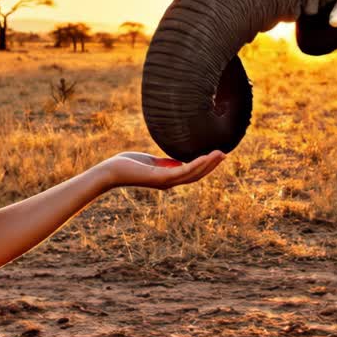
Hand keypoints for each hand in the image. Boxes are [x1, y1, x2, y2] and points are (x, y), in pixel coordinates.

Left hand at [99, 150, 225, 190]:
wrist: (111, 171)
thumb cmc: (127, 164)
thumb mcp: (150, 161)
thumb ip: (164, 162)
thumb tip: (177, 160)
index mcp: (168, 178)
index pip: (192, 173)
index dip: (206, 166)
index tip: (217, 155)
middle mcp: (169, 182)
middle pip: (196, 175)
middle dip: (211, 165)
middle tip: (225, 153)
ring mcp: (166, 181)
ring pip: (193, 174)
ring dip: (208, 164)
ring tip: (220, 154)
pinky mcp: (160, 178)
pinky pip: (182, 172)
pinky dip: (196, 164)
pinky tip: (205, 157)